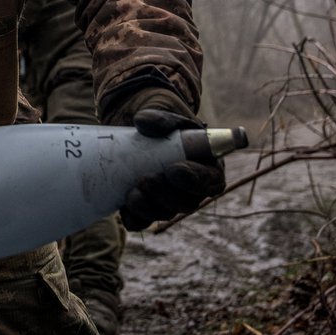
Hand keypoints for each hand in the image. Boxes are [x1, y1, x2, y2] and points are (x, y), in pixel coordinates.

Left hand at [120, 104, 226, 231]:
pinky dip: (134, 219)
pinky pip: (143, 221)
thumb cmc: (159, 121)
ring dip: (149, 208)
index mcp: (206, 164)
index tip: (173, 170)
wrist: (134, 128)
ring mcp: (168, 199)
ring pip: (165, 214)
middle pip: (187, 203)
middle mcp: (191, 188)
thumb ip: (160, 117)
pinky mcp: (146, 206)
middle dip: (166, 195)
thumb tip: (143, 122)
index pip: (211, 180)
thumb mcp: (164, 112)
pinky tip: (124, 208)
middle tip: (146, 180)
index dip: (195, 180)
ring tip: (133, 193)